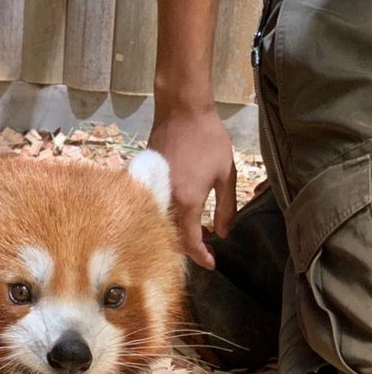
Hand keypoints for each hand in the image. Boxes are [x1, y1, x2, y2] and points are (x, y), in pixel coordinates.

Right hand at [148, 108, 236, 268]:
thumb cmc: (208, 139)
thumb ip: (226, 208)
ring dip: (179, 235)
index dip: (202, 257)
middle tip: (208, 247)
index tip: (212, 263)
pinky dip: (168, 219)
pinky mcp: (146, 182)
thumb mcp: (226, 174)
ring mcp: (153, 191)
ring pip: (163, 226)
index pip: (191, 242)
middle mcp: (166, 201)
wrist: (181, 110)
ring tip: (198, 231)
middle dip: (191, 248)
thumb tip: (222, 233)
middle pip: (173, 239)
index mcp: (187, 202)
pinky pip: (155, 211)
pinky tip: (182, 215)